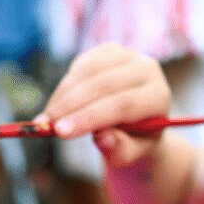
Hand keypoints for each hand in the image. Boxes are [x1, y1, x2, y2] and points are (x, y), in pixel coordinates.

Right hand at [36, 43, 171, 168]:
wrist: (139, 119)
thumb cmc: (135, 141)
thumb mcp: (131, 153)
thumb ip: (120, 150)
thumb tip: (103, 137)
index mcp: (158, 97)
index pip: (122, 104)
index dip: (89, 117)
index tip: (60, 132)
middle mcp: (148, 70)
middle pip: (104, 85)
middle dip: (70, 106)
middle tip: (45, 125)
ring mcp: (129, 55)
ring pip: (90, 71)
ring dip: (63, 94)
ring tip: (47, 118)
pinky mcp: (111, 50)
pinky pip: (82, 63)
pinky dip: (66, 84)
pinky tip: (59, 104)